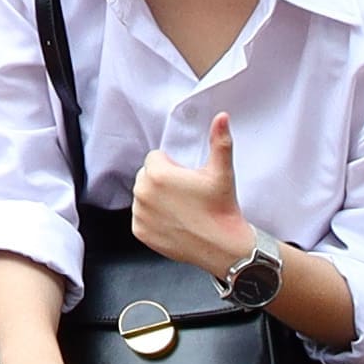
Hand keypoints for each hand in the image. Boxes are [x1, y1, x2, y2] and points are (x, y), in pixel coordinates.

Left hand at [128, 112, 259, 275]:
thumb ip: (219, 141)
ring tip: (181, 209)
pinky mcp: (139, 231)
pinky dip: (153, 218)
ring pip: (144, 196)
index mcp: (157, 173)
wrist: (223, 246)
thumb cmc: (221, 207)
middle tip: (186, 195)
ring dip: (156, 199)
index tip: (187, 180)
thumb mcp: (221, 171)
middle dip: (162, 181)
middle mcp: (142, 192)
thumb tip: (222, 117)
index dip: (173, 167)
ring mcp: (139, 213)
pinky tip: (173, 222)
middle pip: (147, 176)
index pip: (155, 158)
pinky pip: (141, 216)